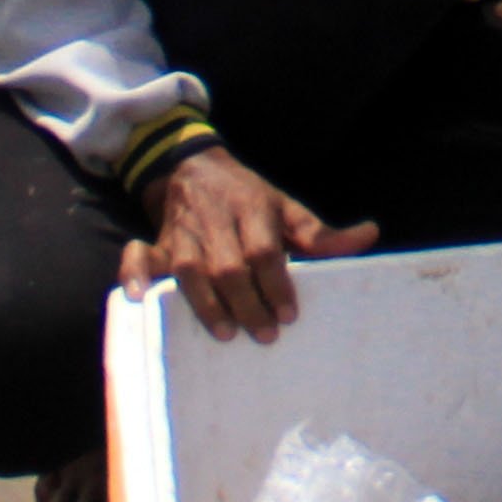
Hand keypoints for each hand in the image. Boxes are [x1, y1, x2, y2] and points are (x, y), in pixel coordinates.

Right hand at [121, 147, 374, 340]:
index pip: (264, 250)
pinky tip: (138, 297)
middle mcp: (215, 223)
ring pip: (188, 270)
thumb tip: (368, 235)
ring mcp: (182, 235)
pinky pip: (136, 256)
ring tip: (225, 334)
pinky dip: (133, 274)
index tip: (289, 314)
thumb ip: (322, 233)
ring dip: (205, 303)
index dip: (276, 283)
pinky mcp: (156, 243)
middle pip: (228, 267)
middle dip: (246, 303)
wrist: (192, 167)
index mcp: (252, 210)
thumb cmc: (248, 198)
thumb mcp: (286, 208)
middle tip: (265, 335)